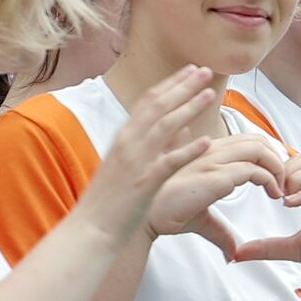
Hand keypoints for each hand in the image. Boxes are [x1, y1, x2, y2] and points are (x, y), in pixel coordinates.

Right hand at [79, 66, 217, 243]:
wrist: (90, 230)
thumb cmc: (110, 202)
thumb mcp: (127, 165)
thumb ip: (152, 144)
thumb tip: (182, 128)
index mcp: (123, 138)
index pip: (148, 101)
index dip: (171, 83)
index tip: (190, 70)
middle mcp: (127, 144)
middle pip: (158, 106)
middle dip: (183, 86)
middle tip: (204, 70)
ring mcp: (135, 163)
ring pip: (164, 127)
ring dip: (189, 107)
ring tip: (210, 94)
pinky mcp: (144, 185)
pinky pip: (168, 163)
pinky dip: (187, 151)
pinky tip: (205, 141)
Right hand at [145, 134, 286, 259]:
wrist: (146, 216)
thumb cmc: (165, 212)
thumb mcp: (201, 220)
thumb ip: (220, 230)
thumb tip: (232, 252)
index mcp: (204, 152)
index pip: (245, 139)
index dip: (266, 153)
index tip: (276, 176)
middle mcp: (210, 151)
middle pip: (256, 138)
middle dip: (276, 155)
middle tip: (284, 181)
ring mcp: (212, 161)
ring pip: (258, 148)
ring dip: (277, 166)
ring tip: (282, 188)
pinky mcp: (215, 177)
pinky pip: (254, 169)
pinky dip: (271, 180)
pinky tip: (274, 195)